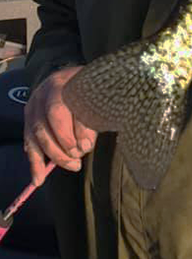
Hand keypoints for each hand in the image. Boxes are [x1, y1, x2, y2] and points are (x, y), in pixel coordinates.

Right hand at [24, 66, 97, 185]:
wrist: (75, 80)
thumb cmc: (90, 92)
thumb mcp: (96, 97)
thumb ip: (93, 116)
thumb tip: (85, 145)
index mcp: (66, 80)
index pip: (68, 104)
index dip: (76, 127)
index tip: (87, 145)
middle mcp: (46, 91)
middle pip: (50, 118)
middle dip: (65, 142)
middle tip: (79, 156)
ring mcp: (34, 105)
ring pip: (38, 132)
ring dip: (54, 154)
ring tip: (73, 164)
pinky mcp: (28, 119)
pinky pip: (30, 143)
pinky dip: (35, 162)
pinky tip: (39, 178)